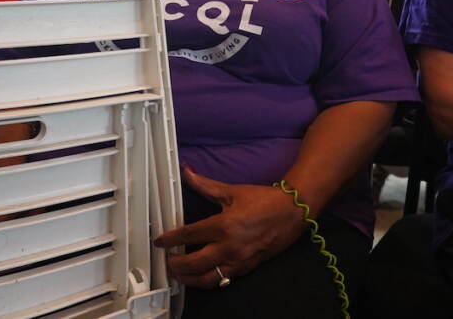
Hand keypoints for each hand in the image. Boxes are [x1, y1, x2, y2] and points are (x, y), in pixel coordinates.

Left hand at [152, 166, 306, 287]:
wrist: (292, 211)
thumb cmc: (264, 200)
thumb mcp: (232, 191)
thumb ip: (205, 185)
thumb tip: (188, 172)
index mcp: (223, 226)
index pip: (188, 235)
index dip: (170, 239)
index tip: (160, 241)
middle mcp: (229, 247)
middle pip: (194, 264)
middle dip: (175, 265)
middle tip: (166, 261)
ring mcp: (239, 260)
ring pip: (207, 279)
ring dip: (189, 279)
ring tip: (179, 275)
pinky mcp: (247, 268)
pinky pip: (223, 279)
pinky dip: (208, 280)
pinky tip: (201, 276)